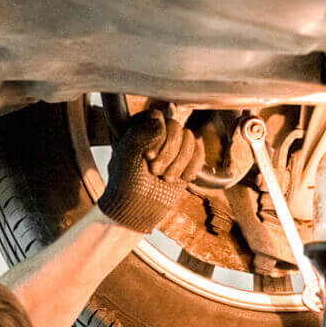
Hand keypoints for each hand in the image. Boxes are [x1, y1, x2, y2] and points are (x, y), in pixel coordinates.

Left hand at [97, 109, 204, 232]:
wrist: (137, 210)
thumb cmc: (126, 183)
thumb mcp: (127, 155)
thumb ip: (141, 133)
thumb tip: (160, 119)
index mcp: (137, 127)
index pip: (158, 116)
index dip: (157, 137)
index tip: (148, 156)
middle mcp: (155, 134)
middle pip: (176, 127)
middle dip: (169, 153)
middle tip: (155, 171)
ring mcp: (171, 147)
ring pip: (190, 138)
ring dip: (180, 162)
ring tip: (166, 178)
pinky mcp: (184, 161)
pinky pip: (199, 153)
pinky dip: (193, 166)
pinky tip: (183, 179)